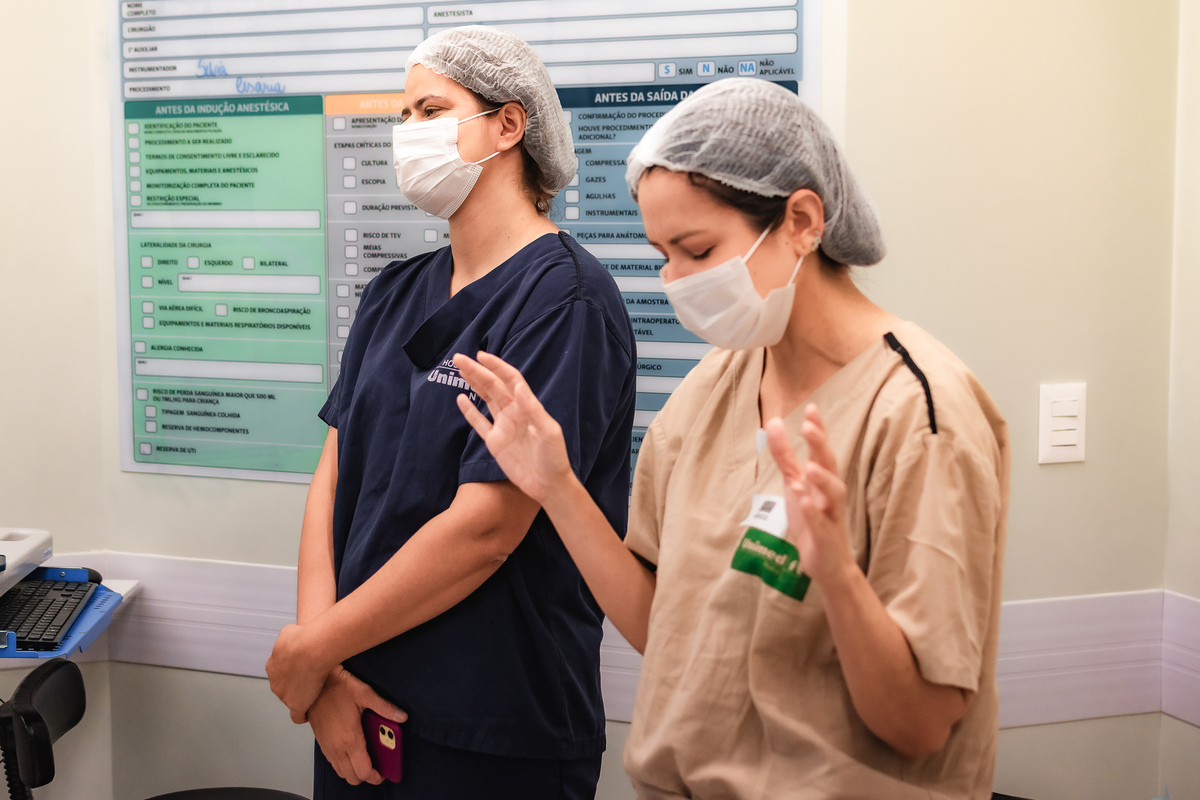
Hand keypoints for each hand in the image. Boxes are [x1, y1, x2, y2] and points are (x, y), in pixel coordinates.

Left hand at [266, 623, 330, 722]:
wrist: (310, 649)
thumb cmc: (304, 638)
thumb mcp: (290, 631)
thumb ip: (288, 639)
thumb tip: (292, 637)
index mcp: (272, 665)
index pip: (281, 672)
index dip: (293, 670)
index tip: (304, 667)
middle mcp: (275, 681)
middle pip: (284, 686)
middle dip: (296, 683)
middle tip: (313, 679)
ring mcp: (284, 695)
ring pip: (291, 698)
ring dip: (302, 696)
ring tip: (316, 693)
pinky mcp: (296, 705)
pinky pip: (297, 716)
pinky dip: (303, 715)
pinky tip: (308, 714)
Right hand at [310, 667, 407, 785]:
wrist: (314, 684)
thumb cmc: (337, 687)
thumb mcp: (365, 693)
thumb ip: (384, 707)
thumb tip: (402, 716)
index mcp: (350, 738)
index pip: (363, 771)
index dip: (375, 776)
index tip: (383, 772)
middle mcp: (337, 747)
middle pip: (352, 778)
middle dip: (366, 776)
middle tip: (377, 766)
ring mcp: (328, 747)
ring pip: (342, 773)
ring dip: (354, 770)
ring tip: (366, 759)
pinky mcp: (322, 744)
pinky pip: (334, 764)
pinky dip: (344, 764)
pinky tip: (353, 751)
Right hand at [453, 351, 574, 503]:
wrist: (549, 484)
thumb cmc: (554, 457)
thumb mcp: (548, 431)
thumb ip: (533, 408)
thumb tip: (519, 386)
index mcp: (527, 407)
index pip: (509, 380)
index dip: (496, 366)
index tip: (481, 355)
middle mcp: (514, 413)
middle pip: (492, 386)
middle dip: (477, 371)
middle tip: (459, 358)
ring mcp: (503, 427)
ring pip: (485, 399)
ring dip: (473, 384)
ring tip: (460, 369)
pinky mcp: (495, 443)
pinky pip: (479, 423)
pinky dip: (469, 411)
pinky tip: (460, 398)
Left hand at [765, 404, 855, 585]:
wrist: (827, 562)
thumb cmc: (813, 517)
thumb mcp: (794, 482)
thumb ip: (784, 455)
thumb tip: (773, 422)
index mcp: (822, 479)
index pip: (821, 450)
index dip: (818, 430)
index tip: (811, 408)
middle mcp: (830, 493)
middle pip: (830, 466)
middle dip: (821, 446)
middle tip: (809, 427)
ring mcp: (831, 515)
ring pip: (833, 494)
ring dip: (822, 479)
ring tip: (809, 466)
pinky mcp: (826, 537)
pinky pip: (822, 523)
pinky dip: (813, 512)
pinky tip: (804, 501)